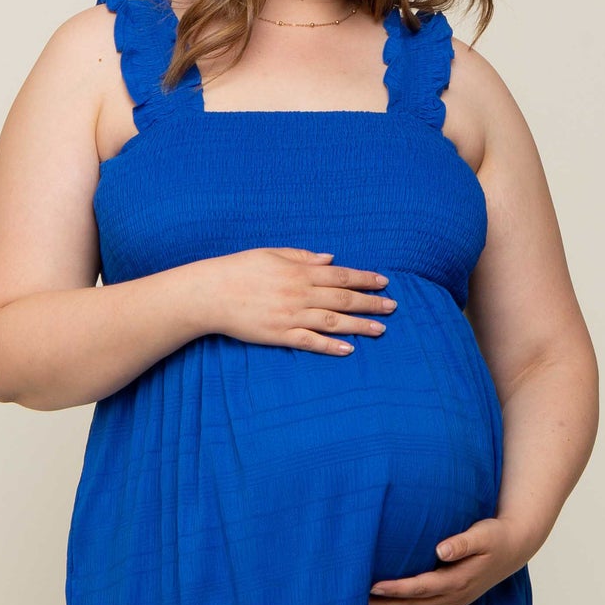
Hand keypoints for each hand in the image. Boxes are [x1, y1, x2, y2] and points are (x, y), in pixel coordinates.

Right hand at [200, 248, 396, 355]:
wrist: (211, 292)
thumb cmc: (239, 269)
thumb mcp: (272, 254)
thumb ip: (303, 257)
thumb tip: (331, 258)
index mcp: (299, 272)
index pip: (341, 274)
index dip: (365, 278)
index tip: (384, 282)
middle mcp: (300, 293)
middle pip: (343, 298)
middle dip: (371, 302)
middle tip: (393, 307)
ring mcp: (291, 315)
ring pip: (333, 321)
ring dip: (359, 326)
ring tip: (381, 330)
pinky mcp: (280, 335)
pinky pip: (310, 341)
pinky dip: (331, 346)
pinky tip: (349, 350)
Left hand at [367, 518, 535, 604]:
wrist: (512, 549)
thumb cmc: (494, 536)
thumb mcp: (483, 534)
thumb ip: (463, 542)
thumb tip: (441, 549)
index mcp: (457, 580)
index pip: (420, 587)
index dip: (396, 589)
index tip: (372, 586)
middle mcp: (453, 597)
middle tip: (354, 603)